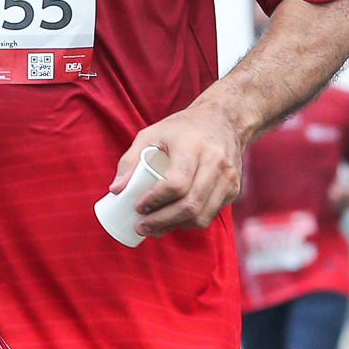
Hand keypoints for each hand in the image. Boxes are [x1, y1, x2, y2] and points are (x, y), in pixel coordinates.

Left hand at [110, 96, 241, 236]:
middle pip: (190, 205)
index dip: (155, 200)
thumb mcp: (152, 134)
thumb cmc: (182, 128)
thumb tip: (115, 190)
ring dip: (175, 226)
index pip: (176, 183)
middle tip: (142, 226)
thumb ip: (130, 160)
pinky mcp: (233, 189)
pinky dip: (190, 221)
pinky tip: (174, 219)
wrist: (224, 120)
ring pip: (201, 216)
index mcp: (193, 146)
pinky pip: (210, 214)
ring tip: (155, 227)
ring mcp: (228, 178)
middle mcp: (215, 162)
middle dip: (162, 221)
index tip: (138, 207)